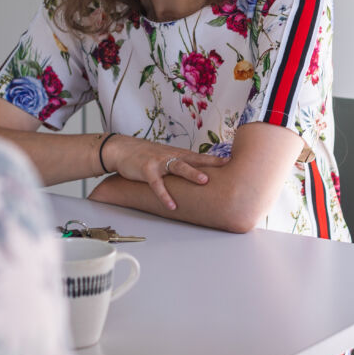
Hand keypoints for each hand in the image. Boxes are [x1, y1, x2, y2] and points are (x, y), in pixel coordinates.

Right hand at [100, 134, 228, 209]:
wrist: (122, 149)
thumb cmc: (146, 155)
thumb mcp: (165, 156)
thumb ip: (180, 164)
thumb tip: (197, 174)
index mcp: (177, 154)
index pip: (199, 156)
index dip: (215, 159)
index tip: (231, 161)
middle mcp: (171, 156)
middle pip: (194, 159)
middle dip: (210, 162)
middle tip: (226, 165)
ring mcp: (159, 162)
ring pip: (178, 167)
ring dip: (192, 173)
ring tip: (204, 181)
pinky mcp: (147, 170)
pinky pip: (157, 184)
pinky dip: (165, 195)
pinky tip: (172, 205)